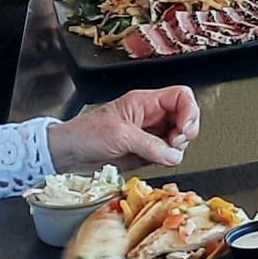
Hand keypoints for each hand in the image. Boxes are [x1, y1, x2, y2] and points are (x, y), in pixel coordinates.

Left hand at [49, 86, 199, 171]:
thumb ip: (150, 145)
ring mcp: (150, 134)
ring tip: (161, 154)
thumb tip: (174, 155)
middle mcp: (151, 116)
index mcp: (145, 102)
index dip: (189, 112)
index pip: (181, 97)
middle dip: (185, 133)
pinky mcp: (147, 151)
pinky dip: (167, 159)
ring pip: (180, 138)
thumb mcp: (120, 136)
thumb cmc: (85, 134)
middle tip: (174, 143)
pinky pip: (168, 154)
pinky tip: (154, 160)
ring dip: (176, 149)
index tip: (183, 129)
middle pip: (186, 118)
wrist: (68, 154)